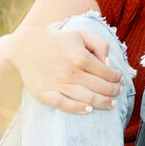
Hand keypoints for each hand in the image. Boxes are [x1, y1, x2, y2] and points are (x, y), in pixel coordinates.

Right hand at [7, 24, 123, 113]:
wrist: (25, 47)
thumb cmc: (57, 41)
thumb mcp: (80, 35)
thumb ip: (99, 45)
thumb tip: (109, 64)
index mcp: (80, 57)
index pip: (107, 73)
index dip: (117, 77)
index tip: (119, 79)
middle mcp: (71, 72)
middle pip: (101, 88)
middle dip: (114, 91)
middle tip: (118, 91)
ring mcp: (58, 84)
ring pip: (88, 99)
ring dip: (104, 103)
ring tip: (111, 103)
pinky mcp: (46, 94)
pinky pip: (65, 105)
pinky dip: (79, 109)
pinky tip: (89, 110)